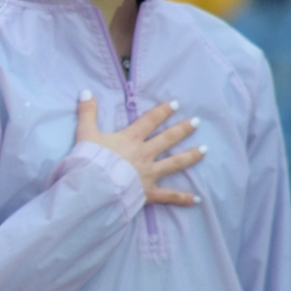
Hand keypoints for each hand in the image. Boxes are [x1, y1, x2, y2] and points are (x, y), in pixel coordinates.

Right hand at [76, 91, 205, 206]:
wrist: (93, 187)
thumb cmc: (89, 161)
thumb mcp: (85, 133)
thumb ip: (87, 112)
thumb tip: (85, 92)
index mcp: (131, 139)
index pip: (150, 121)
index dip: (163, 111)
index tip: (175, 104)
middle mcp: (145, 154)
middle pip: (168, 139)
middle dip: (183, 129)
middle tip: (196, 122)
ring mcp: (149, 173)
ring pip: (175, 163)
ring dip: (191, 156)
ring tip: (205, 150)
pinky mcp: (149, 192)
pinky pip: (169, 195)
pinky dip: (183, 198)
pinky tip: (196, 198)